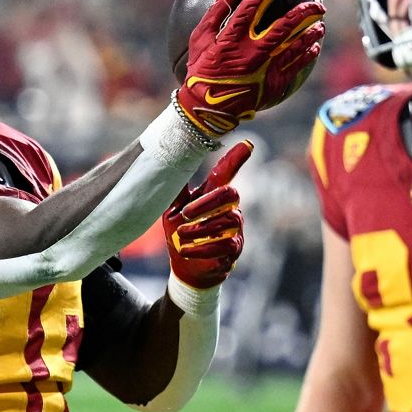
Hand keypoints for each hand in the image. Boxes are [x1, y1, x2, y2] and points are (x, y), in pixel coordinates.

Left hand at [164, 140, 252, 288]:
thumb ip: (174, 190)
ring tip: (180, 236)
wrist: (186, 267)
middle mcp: (230, 208)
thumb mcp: (173, 210)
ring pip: (226, 221)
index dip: (236, 159)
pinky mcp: (233, 250)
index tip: (247, 144)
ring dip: (199, 229)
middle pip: (229, 194)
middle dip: (206, 202)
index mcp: (214, 195)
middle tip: (185, 214)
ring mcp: (234, 230)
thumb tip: (164, 162)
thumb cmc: (181, 233)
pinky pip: (224, 245)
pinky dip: (201, 248)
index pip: (225, 173)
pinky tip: (185, 250)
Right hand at [177, 0, 324, 136]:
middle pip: (285, 25)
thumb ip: (217, 10)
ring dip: (311, 32)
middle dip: (305, 11)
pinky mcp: (273, 83)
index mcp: (233, 37)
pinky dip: (306, 54)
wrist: (206, 107)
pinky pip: (296, 66)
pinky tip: (314, 47)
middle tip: (317, 4)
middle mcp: (253, 51)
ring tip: (321, 24)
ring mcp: (266, 68)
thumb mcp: (200, 38)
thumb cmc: (201, 69)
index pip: (255, 4)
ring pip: (296, 45)